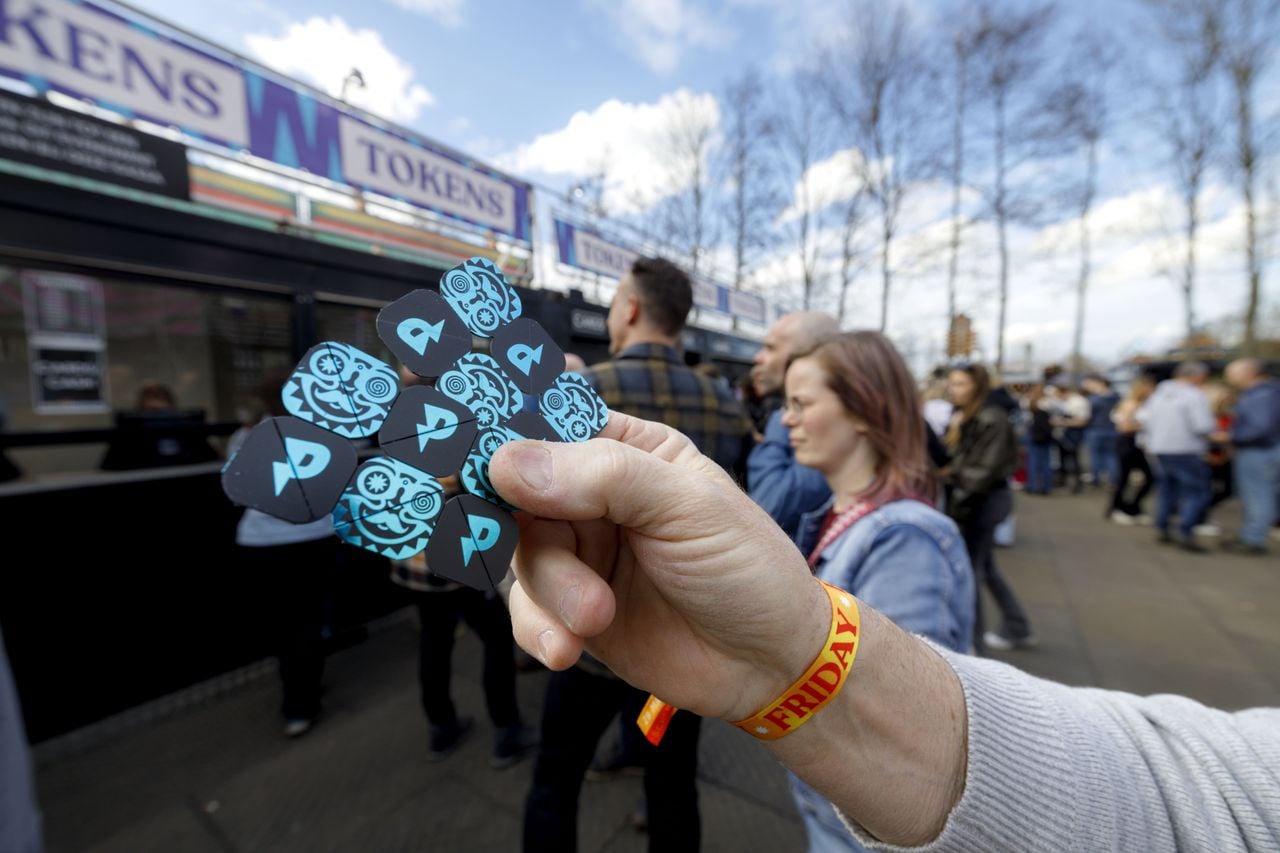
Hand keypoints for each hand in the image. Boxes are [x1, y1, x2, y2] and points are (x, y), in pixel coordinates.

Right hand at [489, 412, 828, 722]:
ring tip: (598, 615)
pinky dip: (537, 629)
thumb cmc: (748, 568)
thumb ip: (602, 476)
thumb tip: (507, 460)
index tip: (473, 462)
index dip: (505, 439)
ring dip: (552, 590)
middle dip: (528, 531)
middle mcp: (594, 497)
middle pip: (518, 494)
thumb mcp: (687, 507)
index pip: (548, 425)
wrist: (772, 664)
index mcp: (625, 450)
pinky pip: (527, 611)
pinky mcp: (572, 611)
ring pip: (522, 556)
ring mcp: (582, 555)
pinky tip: (567, 649)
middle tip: (547, 555)